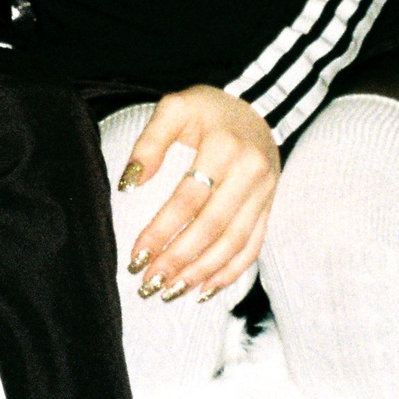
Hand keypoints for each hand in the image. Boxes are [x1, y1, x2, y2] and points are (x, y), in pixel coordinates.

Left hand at [117, 85, 279, 298]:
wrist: (257, 107)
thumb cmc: (207, 109)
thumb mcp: (175, 108)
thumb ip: (150, 142)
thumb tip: (129, 184)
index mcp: (224, 146)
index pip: (188, 199)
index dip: (161, 231)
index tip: (137, 256)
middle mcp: (250, 172)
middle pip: (212, 227)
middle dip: (179, 260)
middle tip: (150, 284)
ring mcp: (264, 192)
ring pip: (234, 243)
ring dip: (202, 273)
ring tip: (171, 291)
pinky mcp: (269, 206)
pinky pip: (252, 246)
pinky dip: (230, 272)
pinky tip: (205, 289)